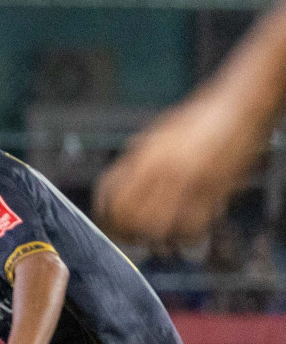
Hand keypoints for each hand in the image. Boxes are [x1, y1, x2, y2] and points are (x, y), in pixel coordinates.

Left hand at [94, 88, 260, 243]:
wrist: (239, 105)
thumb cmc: (202, 117)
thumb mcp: (159, 134)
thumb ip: (138, 159)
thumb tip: (120, 185)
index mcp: (145, 155)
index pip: (109, 194)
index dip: (104, 215)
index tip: (108, 224)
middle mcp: (162, 169)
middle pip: (128, 216)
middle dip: (126, 233)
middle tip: (132, 237)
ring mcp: (188, 181)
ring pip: (157, 227)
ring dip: (156, 238)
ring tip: (159, 237)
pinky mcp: (214, 191)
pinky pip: (192, 227)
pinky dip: (187, 236)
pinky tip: (187, 231)